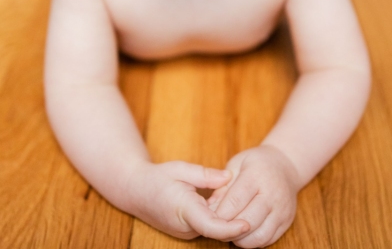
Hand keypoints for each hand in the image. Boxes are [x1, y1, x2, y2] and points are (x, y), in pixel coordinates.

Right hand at [127, 160, 249, 240]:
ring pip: (213, 226)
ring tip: (231, 193)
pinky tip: (219, 198)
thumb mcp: (180, 168)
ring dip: (225, 213)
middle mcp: (186, 226)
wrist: (135, 191)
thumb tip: (228, 176)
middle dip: (233, 215)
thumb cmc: (157, 177)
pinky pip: (207, 224)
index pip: (211, 226)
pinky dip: (216, 214)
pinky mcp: (188, 229)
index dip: (231, 228)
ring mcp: (187, 231)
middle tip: (244, 195)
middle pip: (217, 228)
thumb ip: (205, 174)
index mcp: (184, 210)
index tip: (247, 224)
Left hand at [207, 146, 299, 246]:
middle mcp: (272, 195)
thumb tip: (208, 207)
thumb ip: (222, 186)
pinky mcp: (287, 222)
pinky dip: (253, 241)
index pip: (236, 201)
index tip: (208, 217)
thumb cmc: (256, 163)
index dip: (219, 213)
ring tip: (230, 231)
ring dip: (241, 239)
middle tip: (217, 228)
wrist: (285, 165)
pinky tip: (243, 233)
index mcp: (257, 175)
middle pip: (247, 222)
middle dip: (228, 229)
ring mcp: (282, 210)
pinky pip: (268, 240)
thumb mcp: (236, 165)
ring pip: (259, 236)